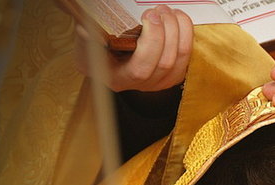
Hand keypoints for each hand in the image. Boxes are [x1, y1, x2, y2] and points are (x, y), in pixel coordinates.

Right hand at [75, 5, 192, 91]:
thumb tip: (87, 31)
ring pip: (181, 57)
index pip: (142, 68)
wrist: (111, 63)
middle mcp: (144, 85)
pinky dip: (186, 33)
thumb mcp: (86, 48)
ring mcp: (162, 81)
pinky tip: (177, 19)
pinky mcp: (175, 73)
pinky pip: (188, 54)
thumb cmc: (99, 54)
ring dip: (179, 29)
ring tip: (168, 11)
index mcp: (120, 79)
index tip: (149, 16)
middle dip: (167, 29)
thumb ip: (87, 40)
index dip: (151, 41)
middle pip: (165, 60)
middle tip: (159, 9)